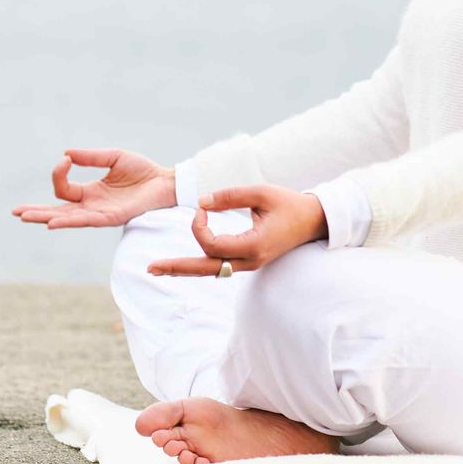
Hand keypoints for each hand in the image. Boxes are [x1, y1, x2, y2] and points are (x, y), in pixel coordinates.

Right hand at [11, 147, 174, 229]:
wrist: (165, 181)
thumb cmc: (142, 170)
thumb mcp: (113, 157)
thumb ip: (91, 157)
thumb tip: (66, 154)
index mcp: (90, 192)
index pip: (64, 189)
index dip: (59, 174)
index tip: (65, 160)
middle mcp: (92, 205)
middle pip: (58, 211)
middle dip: (37, 211)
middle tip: (16, 212)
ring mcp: (100, 213)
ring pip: (68, 218)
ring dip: (46, 217)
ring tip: (26, 217)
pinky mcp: (111, 217)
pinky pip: (86, 220)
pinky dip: (69, 221)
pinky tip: (53, 223)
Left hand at [147, 184, 327, 276]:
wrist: (313, 221)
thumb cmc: (289, 204)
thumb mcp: (261, 192)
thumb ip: (229, 196)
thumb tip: (201, 202)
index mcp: (253, 245)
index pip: (212, 244)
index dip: (199, 224)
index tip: (202, 205)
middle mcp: (249, 260)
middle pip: (205, 268)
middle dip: (176, 267)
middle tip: (149, 268)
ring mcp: (248, 264)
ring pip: (210, 270)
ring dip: (184, 268)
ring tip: (157, 269)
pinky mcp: (247, 261)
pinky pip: (218, 266)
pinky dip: (198, 264)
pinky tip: (180, 264)